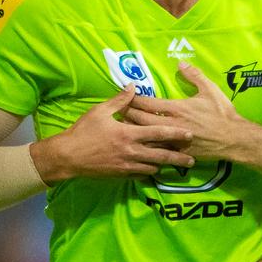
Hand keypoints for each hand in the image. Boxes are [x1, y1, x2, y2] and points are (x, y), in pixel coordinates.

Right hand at [30, 84, 193, 181]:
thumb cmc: (83, 131)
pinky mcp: (121, 174)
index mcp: (128, 133)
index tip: (190, 134)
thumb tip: (133, 86)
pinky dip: (150, 172)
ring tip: (176, 164)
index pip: (158, 133)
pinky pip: (141, 175)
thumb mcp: (100, 111)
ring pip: (153, 167)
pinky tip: (154, 170)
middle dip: (179, 157)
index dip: (176, 134)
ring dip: (165, 165)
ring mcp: (127, 165)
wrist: (68, 156)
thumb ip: (119, 100)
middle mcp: (131, 151)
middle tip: (192, 158)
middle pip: (162, 155)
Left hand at [126, 63, 261, 168]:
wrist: (234, 139)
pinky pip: (156, 151)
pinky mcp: (177, 153)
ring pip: (145, 136)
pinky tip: (137, 146)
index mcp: (176, 108)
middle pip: (140, 119)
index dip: (133, 99)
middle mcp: (171, 124)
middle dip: (126, 114)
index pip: (147, 103)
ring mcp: (172, 140)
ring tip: (120, 128)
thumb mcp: (210, 90)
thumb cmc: (222, 113)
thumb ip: (194, 76)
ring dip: (132, 131)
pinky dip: (145, 147)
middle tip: (116, 110)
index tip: (124, 94)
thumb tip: (181, 63)